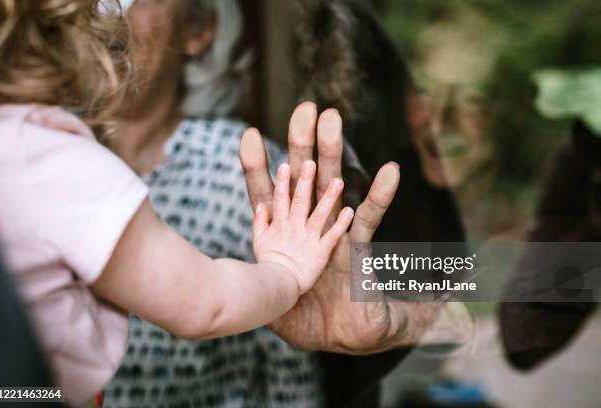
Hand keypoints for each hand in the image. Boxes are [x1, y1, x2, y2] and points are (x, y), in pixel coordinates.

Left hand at [240, 102, 441, 353]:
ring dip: (334, 156)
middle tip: (304, 109)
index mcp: (285, 238)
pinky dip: (379, 197)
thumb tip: (227, 280)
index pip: (268, 196)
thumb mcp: (270, 302)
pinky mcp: (358, 250)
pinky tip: (389, 172)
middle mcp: (309, 228)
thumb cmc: (304, 320)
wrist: (342, 336)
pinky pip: (370, 221)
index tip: (250, 135)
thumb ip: (253, 285)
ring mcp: (334, 234)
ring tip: (333, 122)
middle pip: (303, 180)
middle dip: (302, 145)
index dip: (259, 169)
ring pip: (334, 189)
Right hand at [252, 160, 353, 294]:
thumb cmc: (267, 269)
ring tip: (338, 182)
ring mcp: (307, 240)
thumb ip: (260, 222)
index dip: (282, 183)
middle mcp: (293, 229)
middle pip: (299, 202)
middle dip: (304, 182)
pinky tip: (350, 211)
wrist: (274, 292)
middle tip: (310, 163)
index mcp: (279, 225)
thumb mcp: (258, 243)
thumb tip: (260, 204)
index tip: (284, 165)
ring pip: (319, 215)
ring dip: (328, 198)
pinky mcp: (319, 253)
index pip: (280, 200)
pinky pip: (332, 237)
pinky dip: (340, 225)